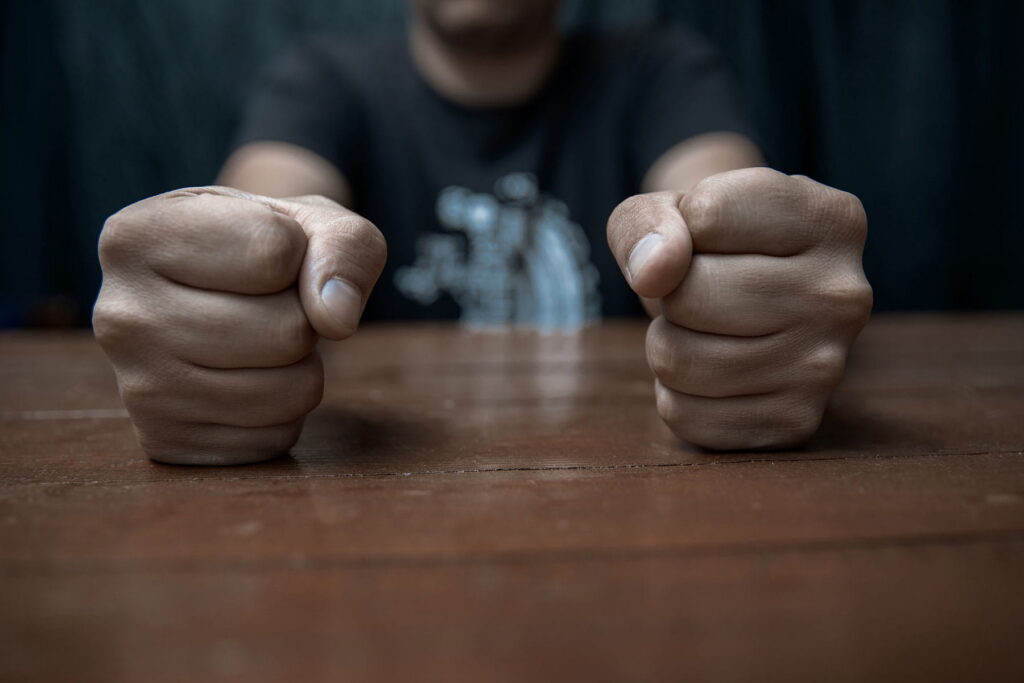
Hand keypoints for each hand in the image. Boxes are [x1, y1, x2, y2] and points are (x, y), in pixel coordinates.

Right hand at [93, 186, 386, 464]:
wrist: (213, 301)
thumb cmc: (263, 250)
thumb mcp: (313, 221)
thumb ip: (344, 248)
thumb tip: (336, 319)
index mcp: (136, 236)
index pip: (274, 252)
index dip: (299, 253)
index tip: (266, 251)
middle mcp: (119, 314)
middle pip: (286, 331)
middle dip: (302, 316)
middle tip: (265, 305)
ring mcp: (138, 387)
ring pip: (290, 390)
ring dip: (301, 366)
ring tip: (259, 341)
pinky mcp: (167, 442)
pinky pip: (276, 437)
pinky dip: (284, 412)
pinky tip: (246, 379)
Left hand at [607, 168, 871, 449]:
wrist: (758, 308)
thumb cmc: (713, 249)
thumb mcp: (674, 210)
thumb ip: (647, 222)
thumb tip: (653, 272)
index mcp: (831, 219)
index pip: (708, 215)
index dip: (681, 227)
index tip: (709, 234)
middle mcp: (843, 294)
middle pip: (689, 296)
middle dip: (670, 293)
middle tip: (702, 291)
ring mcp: (825, 367)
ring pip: (677, 360)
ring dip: (668, 342)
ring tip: (706, 329)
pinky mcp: (794, 422)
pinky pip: (681, 414)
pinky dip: (674, 393)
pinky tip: (711, 370)